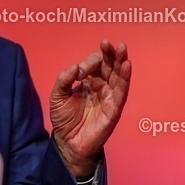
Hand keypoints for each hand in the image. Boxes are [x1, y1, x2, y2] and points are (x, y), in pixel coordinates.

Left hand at [49, 40, 131, 176]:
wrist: (67, 142)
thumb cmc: (64, 119)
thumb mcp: (57, 96)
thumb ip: (63, 80)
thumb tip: (75, 67)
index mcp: (88, 81)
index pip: (94, 64)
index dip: (90, 62)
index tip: (80, 70)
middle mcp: (101, 86)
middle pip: (110, 66)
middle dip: (110, 54)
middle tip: (109, 43)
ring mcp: (109, 96)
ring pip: (118, 75)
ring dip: (121, 61)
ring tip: (122, 48)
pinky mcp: (114, 108)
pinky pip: (122, 91)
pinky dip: (125, 78)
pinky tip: (127, 65)